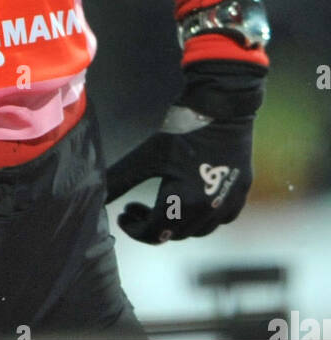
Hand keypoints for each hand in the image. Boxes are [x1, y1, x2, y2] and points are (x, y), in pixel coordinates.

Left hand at [105, 60, 265, 243]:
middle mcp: (209, 210)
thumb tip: (99, 197)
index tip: (123, 215)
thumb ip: (121, 180)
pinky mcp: (240, 192)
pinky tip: (187, 199)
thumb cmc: (181, 129)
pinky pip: (219, 218)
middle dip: (151, 225)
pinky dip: (201, 217)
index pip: (154, 233)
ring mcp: (228, 203)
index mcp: (185, 203)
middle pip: (174, 233)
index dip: (134, 229)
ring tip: (158, 205)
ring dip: (175, 223)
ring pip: (198, 230)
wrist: (222, 107)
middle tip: (134, 207)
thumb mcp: (147, 156)